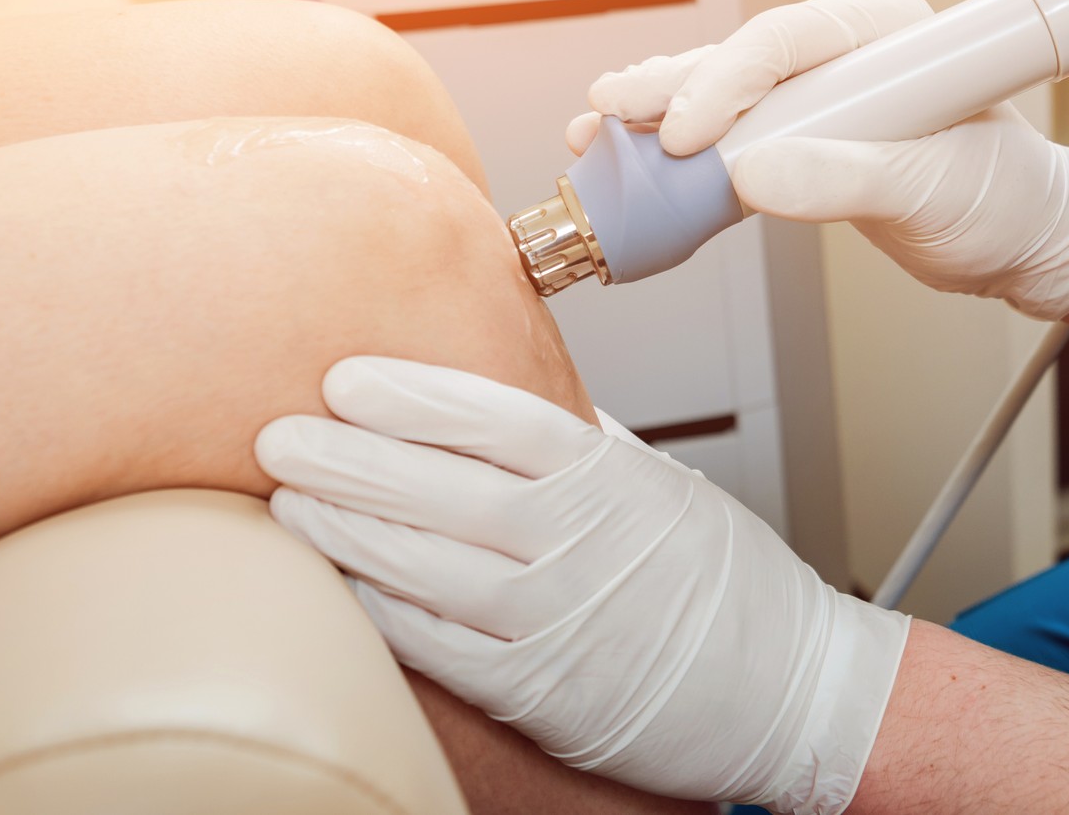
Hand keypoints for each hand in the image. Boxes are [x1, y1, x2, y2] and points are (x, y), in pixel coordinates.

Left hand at [255, 357, 910, 814]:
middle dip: (348, 457)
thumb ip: (589, 448)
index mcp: (611, 480)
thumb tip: (518, 397)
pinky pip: (439, 646)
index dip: (411, 396)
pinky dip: (379, 612)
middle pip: (439, 489)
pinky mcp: (540, 690)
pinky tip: (335, 585)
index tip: (346, 377)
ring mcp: (556, 619)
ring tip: (287, 500)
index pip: (493, 421)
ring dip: (343, 531)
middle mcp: (578, 544)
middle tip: (277, 433)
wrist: (791, 690)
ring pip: (423, 567)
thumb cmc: (733, 586)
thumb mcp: (669, 490)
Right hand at [570, 0, 1068, 320]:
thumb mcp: (933, 191)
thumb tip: (753, 175)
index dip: (727, 81)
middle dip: (670, 88)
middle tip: (611, 115)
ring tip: (596, 134)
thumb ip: (846, 179)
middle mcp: (847, 50)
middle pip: (741, 60)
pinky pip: (732, 136)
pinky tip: (626, 155)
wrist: (1023, 240)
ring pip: (724, 94)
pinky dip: (679, 152)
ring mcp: (821, 92)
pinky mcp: (804, 137)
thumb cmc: (1005, 200)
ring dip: (657, 114)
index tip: (684, 132)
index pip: (789, 40)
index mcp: (888, 32)